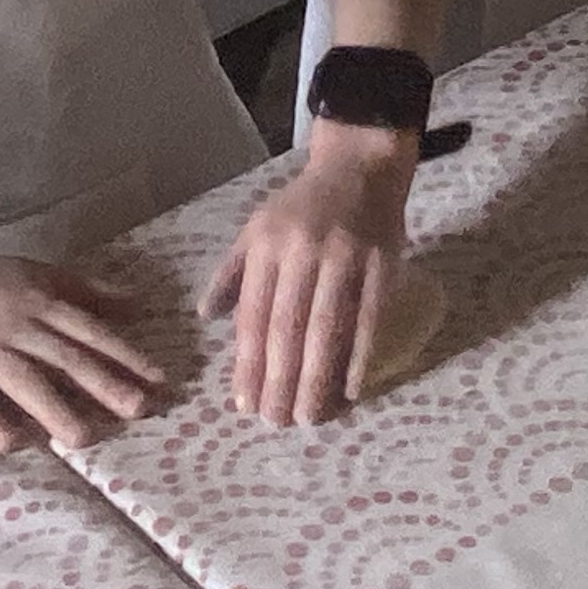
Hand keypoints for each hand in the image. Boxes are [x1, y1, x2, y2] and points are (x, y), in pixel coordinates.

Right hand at [0, 243, 163, 453]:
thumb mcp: (36, 273)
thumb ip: (85, 289)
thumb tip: (137, 301)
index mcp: (37, 301)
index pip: (89, 330)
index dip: (125, 354)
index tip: (158, 378)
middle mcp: (15, 326)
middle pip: (64, 357)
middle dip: (103, 383)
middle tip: (139, 409)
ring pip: (23, 381)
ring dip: (55, 411)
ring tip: (84, 440)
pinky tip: (17, 446)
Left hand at [199, 120, 414, 426]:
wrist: (359, 166)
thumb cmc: (303, 205)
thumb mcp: (257, 228)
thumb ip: (232, 273)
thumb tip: (205, 317)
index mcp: (267, 247)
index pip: (255, 315)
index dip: (249, 363)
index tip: (244, 404)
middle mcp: (303, 253)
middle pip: (288, 328)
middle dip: (279, 380)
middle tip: (275, 422)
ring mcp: (345, 258)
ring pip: (328, 328)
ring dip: (317, 377)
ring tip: (308, 417)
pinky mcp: (382, 264)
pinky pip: (369, 318)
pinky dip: (360, 356)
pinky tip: (351, 389)